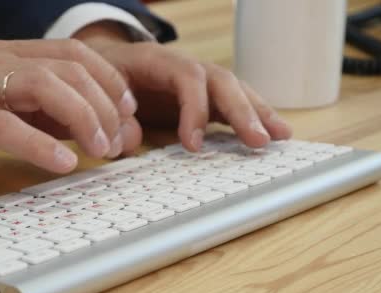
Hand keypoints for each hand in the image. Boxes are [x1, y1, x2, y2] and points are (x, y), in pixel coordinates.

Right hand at [0, 39, 137, 183]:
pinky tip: (64, 163)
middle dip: (105, 106)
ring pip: (45, 86)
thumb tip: (103, 134)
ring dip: (83, 118)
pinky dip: (40, 144)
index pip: (75, 55)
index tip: (128, 113)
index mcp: (11, 56)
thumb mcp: (8, 110)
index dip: (110, 81)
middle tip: (118, 143)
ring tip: (101, 150)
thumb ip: (50, 117)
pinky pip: (5, 126)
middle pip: (69, 69)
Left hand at [75, 22, 292, 154]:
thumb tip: (128, 142)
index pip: (187, 77)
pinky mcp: (203, 95)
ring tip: (282, 135)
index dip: (194, 109)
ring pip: (234, 89)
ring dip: (258, 112)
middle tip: (259, 141)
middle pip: (221, 80)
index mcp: (155, 60)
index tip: (193, 145)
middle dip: (242, 110)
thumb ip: (113, 116)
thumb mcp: (97, 92)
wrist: (103, 63)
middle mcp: (184, 66)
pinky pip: (232, 102)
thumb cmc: (102, 77)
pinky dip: (252, 116)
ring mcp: (197, 80)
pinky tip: (272, 132)